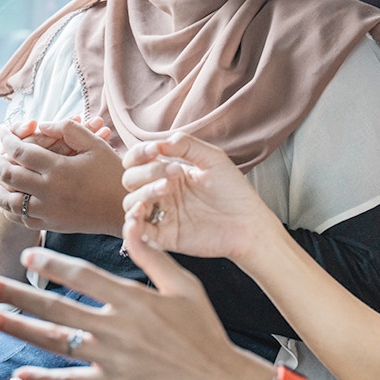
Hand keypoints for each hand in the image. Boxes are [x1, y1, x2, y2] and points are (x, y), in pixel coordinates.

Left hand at [0, 117, 125, 234]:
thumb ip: (69, 129)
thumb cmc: (113, 173)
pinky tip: (4, 197)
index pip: (20, 151)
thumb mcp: (96, 144)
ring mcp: (47, 210)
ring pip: (7, 200)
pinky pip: (19, 218)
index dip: (6, 138)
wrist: (124, 210)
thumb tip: (42, 125)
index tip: (0, 129)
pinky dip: (7, 207)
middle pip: (6, 175)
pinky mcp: (50, 224)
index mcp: (59, 168)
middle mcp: (49, 191)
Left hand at [0, 222, 271, 379]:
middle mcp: (118, 326)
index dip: (52, 265)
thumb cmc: (206, 333)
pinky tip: (21, 371)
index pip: (83, 276)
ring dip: (21, 329)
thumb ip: (153, 257)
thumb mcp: (185, 287)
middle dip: (20, 295)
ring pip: (56, 341)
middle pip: (58, 307)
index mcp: (134, 299)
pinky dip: (44, 379)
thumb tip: (133, 226)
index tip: (28, 257)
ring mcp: (113, 358)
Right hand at [120, 132, 280, 263]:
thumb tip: (160, 142)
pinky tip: (145, 209)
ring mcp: (161, 215)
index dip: (139, 153)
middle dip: (146, 171)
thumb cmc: (234, 191)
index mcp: (170, 173)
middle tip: (173, 171)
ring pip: (130, 203)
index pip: (138, 160)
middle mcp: (162, 193)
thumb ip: (187, 146)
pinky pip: (137, 231)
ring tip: (167, 187)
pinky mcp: (163, 237)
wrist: (248, 223)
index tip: (156, 150)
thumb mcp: (213, 159)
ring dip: (142, 191)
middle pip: (130, 179)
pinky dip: (133, 221)